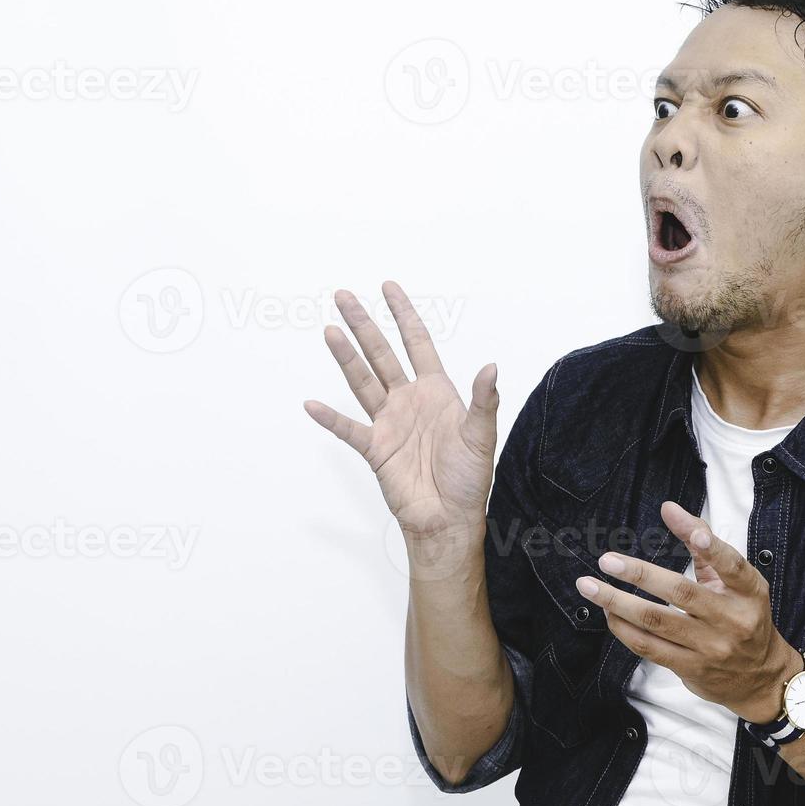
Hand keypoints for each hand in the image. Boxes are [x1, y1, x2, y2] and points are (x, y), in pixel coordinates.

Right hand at [303, 281, 499, 548]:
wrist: (449, 518)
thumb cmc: (469, 479)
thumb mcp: (481, 436)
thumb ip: (485, 401)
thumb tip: (491, 367)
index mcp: (436, 391)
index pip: (416, 342)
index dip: (403, 314)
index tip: (388, 287)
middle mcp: (408, 400)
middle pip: (381, 354)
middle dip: (364, 324)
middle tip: (344, 296)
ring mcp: (389, 423)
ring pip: (362, 382)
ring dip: (346, 357)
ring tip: (330, 331)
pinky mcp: (375, 449)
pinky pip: (348, 429)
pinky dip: (330, 418)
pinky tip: (312, 404)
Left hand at [576, 499, 799, 723]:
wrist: (759, 677)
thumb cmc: (741, 616)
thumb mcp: (735, 581)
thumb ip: (704, 544)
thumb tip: (668, 508)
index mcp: (748, 592)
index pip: (732, 565)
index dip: (713, 548)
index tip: (694, 533)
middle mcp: (732, 619)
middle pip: (681, 593)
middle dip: (639, 574)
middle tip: (607, 561)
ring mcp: (711, 647)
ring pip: (657, 622)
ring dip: (618, 602)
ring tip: (590, 586)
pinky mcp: (691, 668)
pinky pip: (649, 647)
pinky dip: (623, 628)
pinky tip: (607, 612)